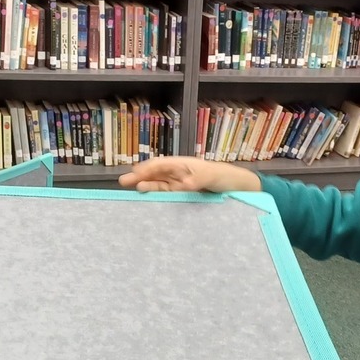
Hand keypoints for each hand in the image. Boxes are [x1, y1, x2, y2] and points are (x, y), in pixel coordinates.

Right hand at [118, 155, 260, 192]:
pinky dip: (154, 193)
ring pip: (158, 183)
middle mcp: (178, 172)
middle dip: (140, 175)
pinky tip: (146, 195)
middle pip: (156, 173)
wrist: (236, 187)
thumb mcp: (212, 176)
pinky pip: (165, 193)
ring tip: (131, 187)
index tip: (135, 174)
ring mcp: (178, 183)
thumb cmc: (223, 177)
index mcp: (183, 164)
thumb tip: (183, 184)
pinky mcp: (181, 194)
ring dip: (145, 185)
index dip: (148, 169)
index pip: (162, 165)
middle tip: (123, 181)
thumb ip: (198, 179)